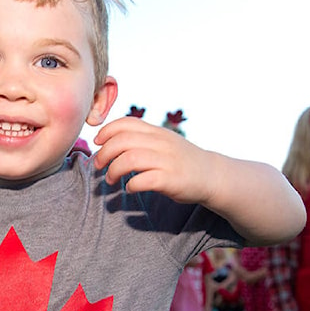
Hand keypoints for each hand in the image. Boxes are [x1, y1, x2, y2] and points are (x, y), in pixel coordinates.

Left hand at [93, 116, 218, 204]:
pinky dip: (131, 185)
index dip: (106, 131)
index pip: (126, 123)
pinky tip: (130, 188)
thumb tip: (109, 141)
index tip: (97, 143)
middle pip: (122, 141)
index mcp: (157, 131)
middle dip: (104, 153)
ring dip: (113, 170)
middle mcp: (161, 143)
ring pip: (130, 159)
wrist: (212, 175)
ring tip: (110, 180)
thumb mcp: (163, 141)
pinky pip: (143, 180)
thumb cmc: (180, 160)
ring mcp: (167, 161)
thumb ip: (141, 138)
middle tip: (98, 165)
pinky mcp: (171, 180)